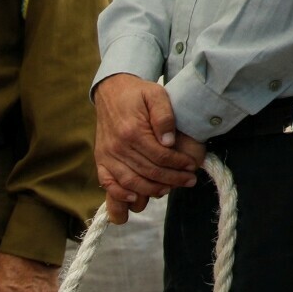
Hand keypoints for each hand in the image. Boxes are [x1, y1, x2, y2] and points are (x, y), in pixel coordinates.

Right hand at [93, 74, 205, 222]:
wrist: (110, 92)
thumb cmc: (137, 94)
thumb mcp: (156, 94)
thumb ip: (164, 116)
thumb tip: (169, 142)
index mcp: (132, 131)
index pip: (160, 156)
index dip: (178, 164)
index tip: (192, 167)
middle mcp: (117, 147)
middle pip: (148, 172)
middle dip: (172, 179)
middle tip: (189, 181)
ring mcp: (107, 156)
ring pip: (131, 182)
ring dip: (152, 190)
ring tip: (169, 189)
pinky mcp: (101, 161)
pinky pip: (108, 183)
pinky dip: (121, 194)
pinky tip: (135, 199)